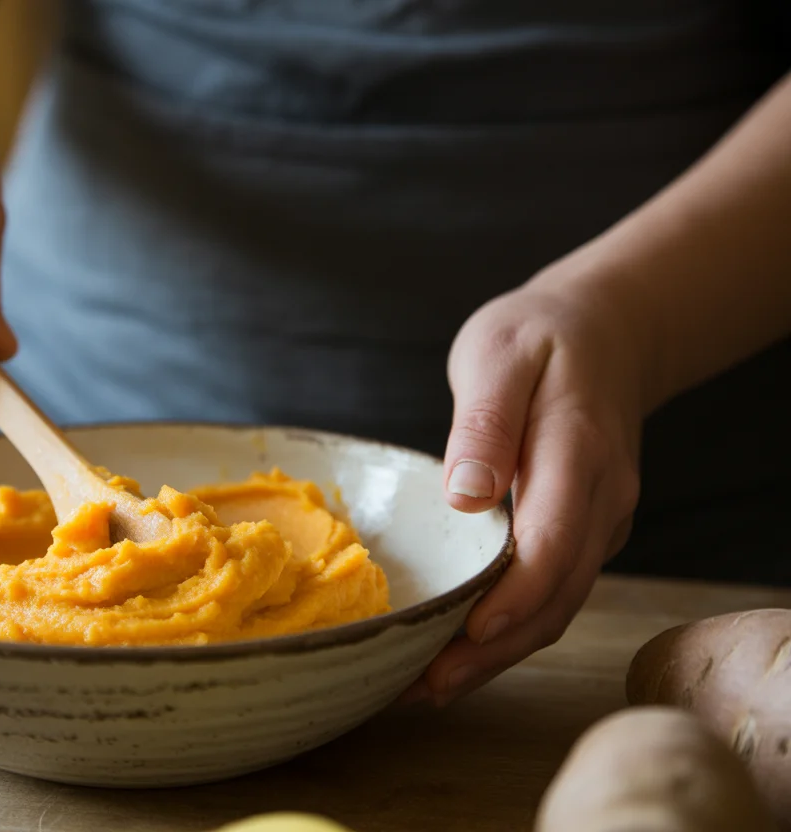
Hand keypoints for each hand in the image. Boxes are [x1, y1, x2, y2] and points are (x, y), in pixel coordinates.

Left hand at [408, 277, 645, 705]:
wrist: (606, 331)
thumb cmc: (539, 337)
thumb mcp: (500, 354)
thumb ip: (485, 423)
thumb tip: (468, 493)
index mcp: (580, 451)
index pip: (555, 540)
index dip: (514, 597)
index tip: (466, 635)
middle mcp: (604, 498)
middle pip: (559, 594)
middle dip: (495, 650)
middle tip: (425, 686)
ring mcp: (602, 520)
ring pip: (561, 605)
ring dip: (501, 653)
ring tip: (431, 686)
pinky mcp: (587, 532)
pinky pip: (556, 592)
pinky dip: (513, 630)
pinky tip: (463, 648)